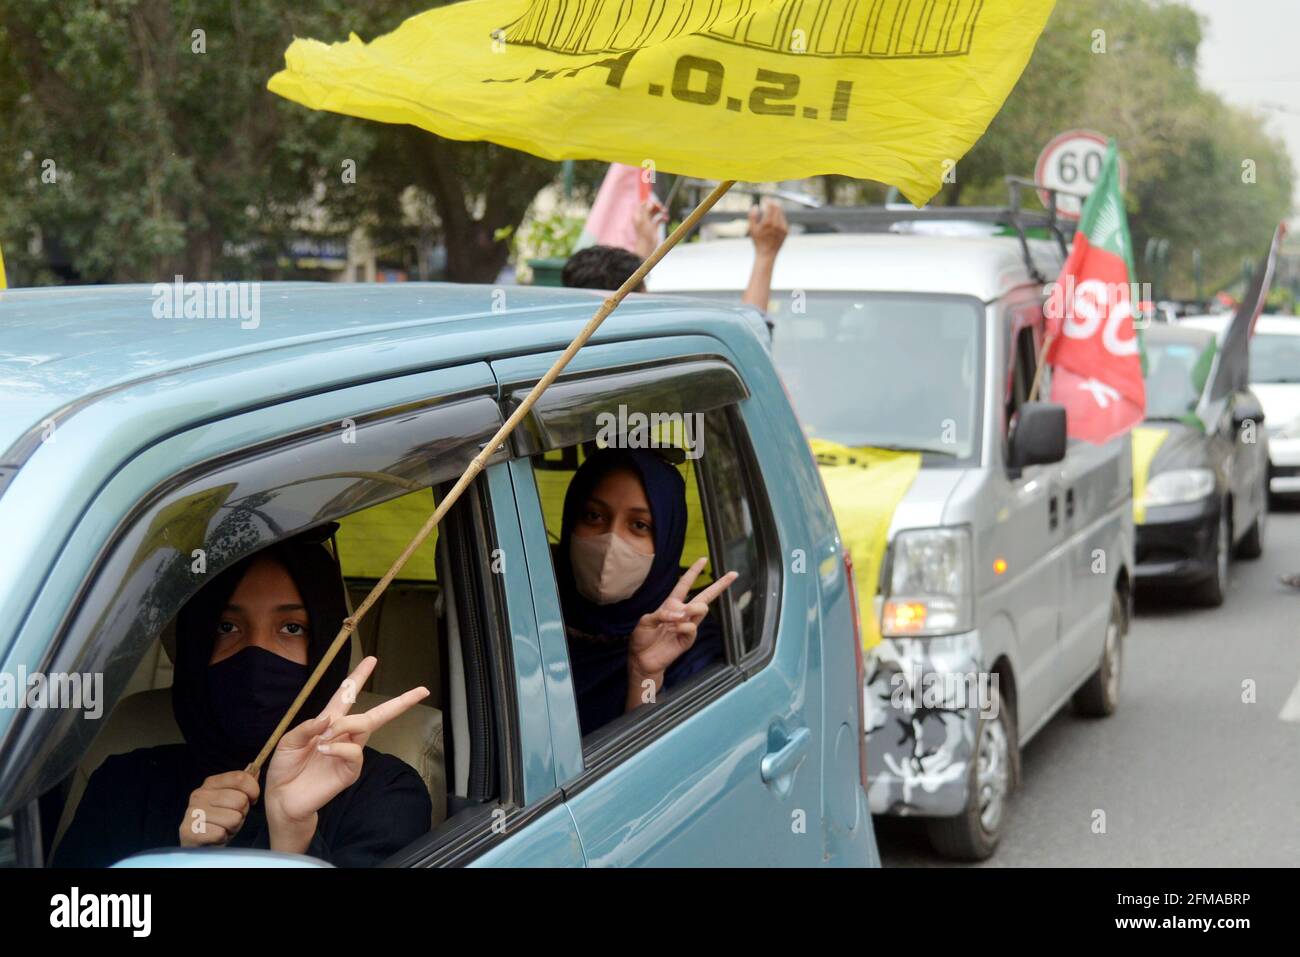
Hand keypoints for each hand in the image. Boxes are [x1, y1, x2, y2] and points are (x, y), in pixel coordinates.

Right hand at [179, 770, 258, 846]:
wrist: (200, 843)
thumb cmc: (220, 820)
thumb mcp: (233, 798)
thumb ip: (243, 783)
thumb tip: (254, 767)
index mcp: (211, 783)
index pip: (240, 778)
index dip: (253, 790)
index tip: (252, 799)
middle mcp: (199, 794)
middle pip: (240, 800)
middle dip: (242, 813)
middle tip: (232, 818)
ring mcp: (192, 812)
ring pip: (233, 818)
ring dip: (233, 827)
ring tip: (224, 827)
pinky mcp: (189, 831)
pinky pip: (220, 833)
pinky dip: (222, 838)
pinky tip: (216, 836)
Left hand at [264, 656, 428, 851]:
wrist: (283, 799)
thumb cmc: (285, 769)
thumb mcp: (287, 742)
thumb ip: (307, 727)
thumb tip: (330, 719)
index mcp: (327, 724)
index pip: (346, 696)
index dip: (358, 677)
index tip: (372, 660)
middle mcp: (343, 735)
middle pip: (376, 714)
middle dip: (400, 702)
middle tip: (422, 691)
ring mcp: (349, 753)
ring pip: (364, 726)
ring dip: (344, 726)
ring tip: (322, 739)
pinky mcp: (350, 771)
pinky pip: (354, 751)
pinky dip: (338, 747)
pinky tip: (323, 750)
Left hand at [627, 558, 738, 699]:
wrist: (641, 659)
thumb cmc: (642, 638)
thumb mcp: (646, 621)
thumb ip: (662, 614)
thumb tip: (681, 613)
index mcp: (671, 605)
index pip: (685, 584)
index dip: (693, 572)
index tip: (703, 559)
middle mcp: (682, 613)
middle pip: (705, 596)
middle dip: (719, 585)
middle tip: (733, 575)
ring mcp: (687, 627)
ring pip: (702, 609)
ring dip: (691, 609)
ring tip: (678, 617)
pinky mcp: (688, 640)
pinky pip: (692, 628)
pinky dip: (683, 626)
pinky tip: (675, 629)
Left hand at [633, 197, 668, 257]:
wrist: (647, 247)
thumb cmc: (644, 234)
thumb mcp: (644, 221)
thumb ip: (646, 210)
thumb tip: (651, 203)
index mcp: (638, 215)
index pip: (643, 204)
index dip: (650, 203)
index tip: (655, 205)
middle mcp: (643, 218)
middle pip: (650, 207)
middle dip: (657, 206)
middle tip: (662, 208)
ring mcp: (649, 222)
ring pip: (656, 212)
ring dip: (661, 211)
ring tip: (666, 212)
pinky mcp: (654, 227)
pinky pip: (659, 219)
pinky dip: (663, 218)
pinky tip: (666, 219)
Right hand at [747, 198, 787, 258]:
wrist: (767, 253)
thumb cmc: (758, 241)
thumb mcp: (752, 229)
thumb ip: (752, 216)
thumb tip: (755, 206)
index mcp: (768, 222)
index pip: (771, 206)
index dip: (768, 200)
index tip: (765, 199)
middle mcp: (777, 224)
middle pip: (778, 207)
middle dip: (773, 203)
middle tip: (769, 201)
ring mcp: (783, 227)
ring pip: (781, 213)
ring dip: (776, 209)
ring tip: (771, 209)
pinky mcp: (786, 230)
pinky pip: (783, 220)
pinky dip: (779, 217)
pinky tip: (774, 219)